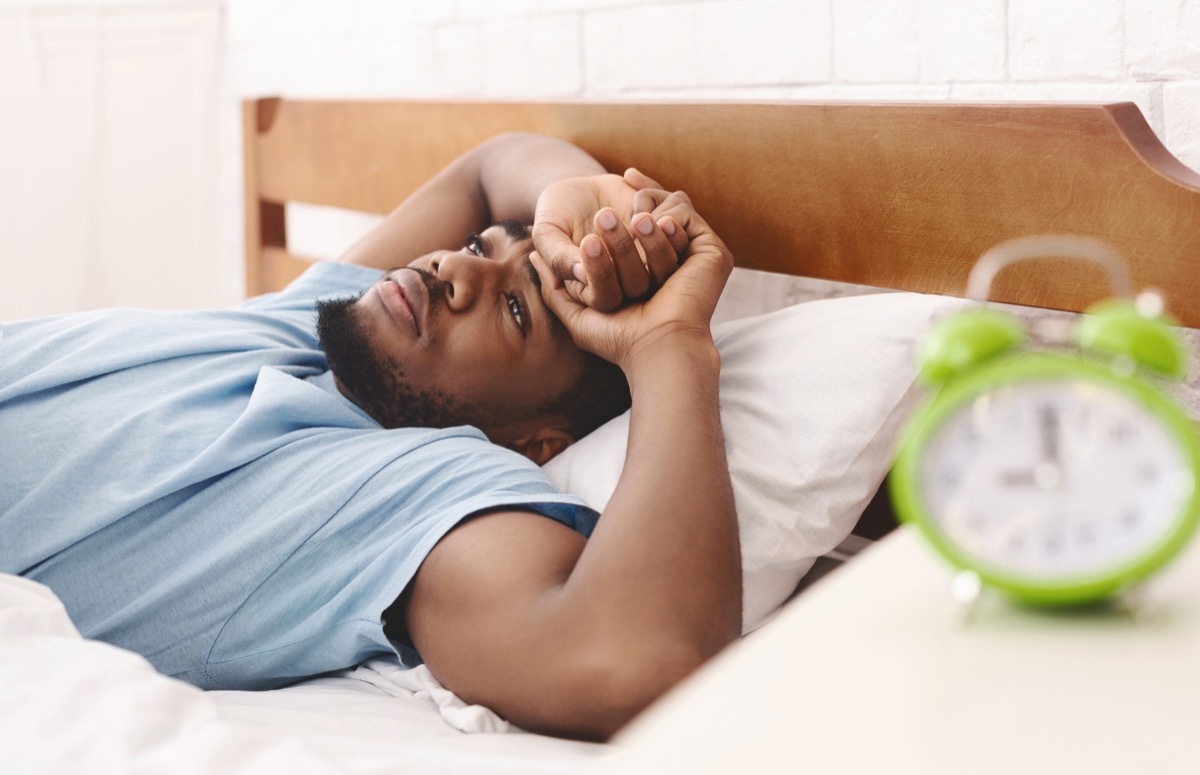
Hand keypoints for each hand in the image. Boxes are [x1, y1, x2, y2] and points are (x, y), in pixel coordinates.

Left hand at [531, 189, 732, 370]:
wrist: (657, 348)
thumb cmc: (618, 339)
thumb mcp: (577, 313)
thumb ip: (555, 286)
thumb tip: (532, 257)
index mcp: (650, 277)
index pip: (635, 235)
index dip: (622, 212)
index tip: (604, 195)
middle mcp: (676, 265)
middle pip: (649, 222)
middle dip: (628, 211)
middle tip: (601, 217)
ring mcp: (696, 257)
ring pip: (666, 216)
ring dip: (643, 212)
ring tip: (627, 222)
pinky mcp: (712, 252)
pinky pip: (686, 215)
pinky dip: (666, 212)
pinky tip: (646, 221)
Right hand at [533, 170, 687, 311]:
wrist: (578, 189)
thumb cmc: (556, 215)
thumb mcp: (547, 232)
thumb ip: (557, 256)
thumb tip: (580, 275)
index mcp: (597, 291)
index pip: (606, 297)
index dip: (601, 272)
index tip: (588, 241)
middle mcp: (628, 282)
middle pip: (639, 283)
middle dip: (624, 249)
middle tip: (604, 215)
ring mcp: (650, 260)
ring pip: (667, 262)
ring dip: (656, 237)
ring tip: (638, 212)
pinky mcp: (666, 233)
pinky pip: (679, 229)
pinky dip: (663, 206)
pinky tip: (631, 179)